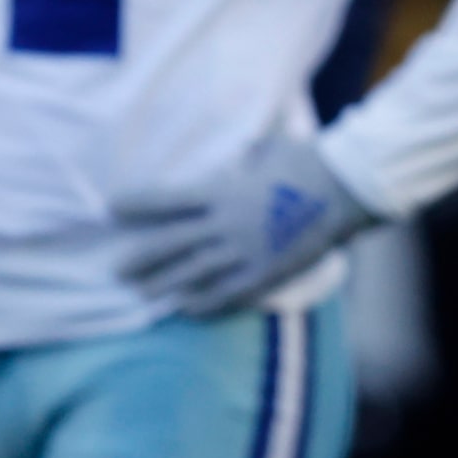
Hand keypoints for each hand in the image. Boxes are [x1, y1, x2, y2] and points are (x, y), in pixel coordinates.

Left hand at [112, 134, 371, 315]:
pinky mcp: (265, 273)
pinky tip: (186, 309)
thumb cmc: (308, 160)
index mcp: (223, 189)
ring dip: (165, 283)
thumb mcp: (269, 147)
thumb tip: (239, 155)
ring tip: (141, 294)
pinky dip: (204, 302)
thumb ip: (246, 155)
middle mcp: (226, 224)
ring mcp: (244, 251)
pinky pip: (227, 293)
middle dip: (141, 257)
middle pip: (172, 244)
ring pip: (193, 272)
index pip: (168, 200)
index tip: (112, 208)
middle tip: (115, 270)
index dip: (137, 204)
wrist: (344, 189)